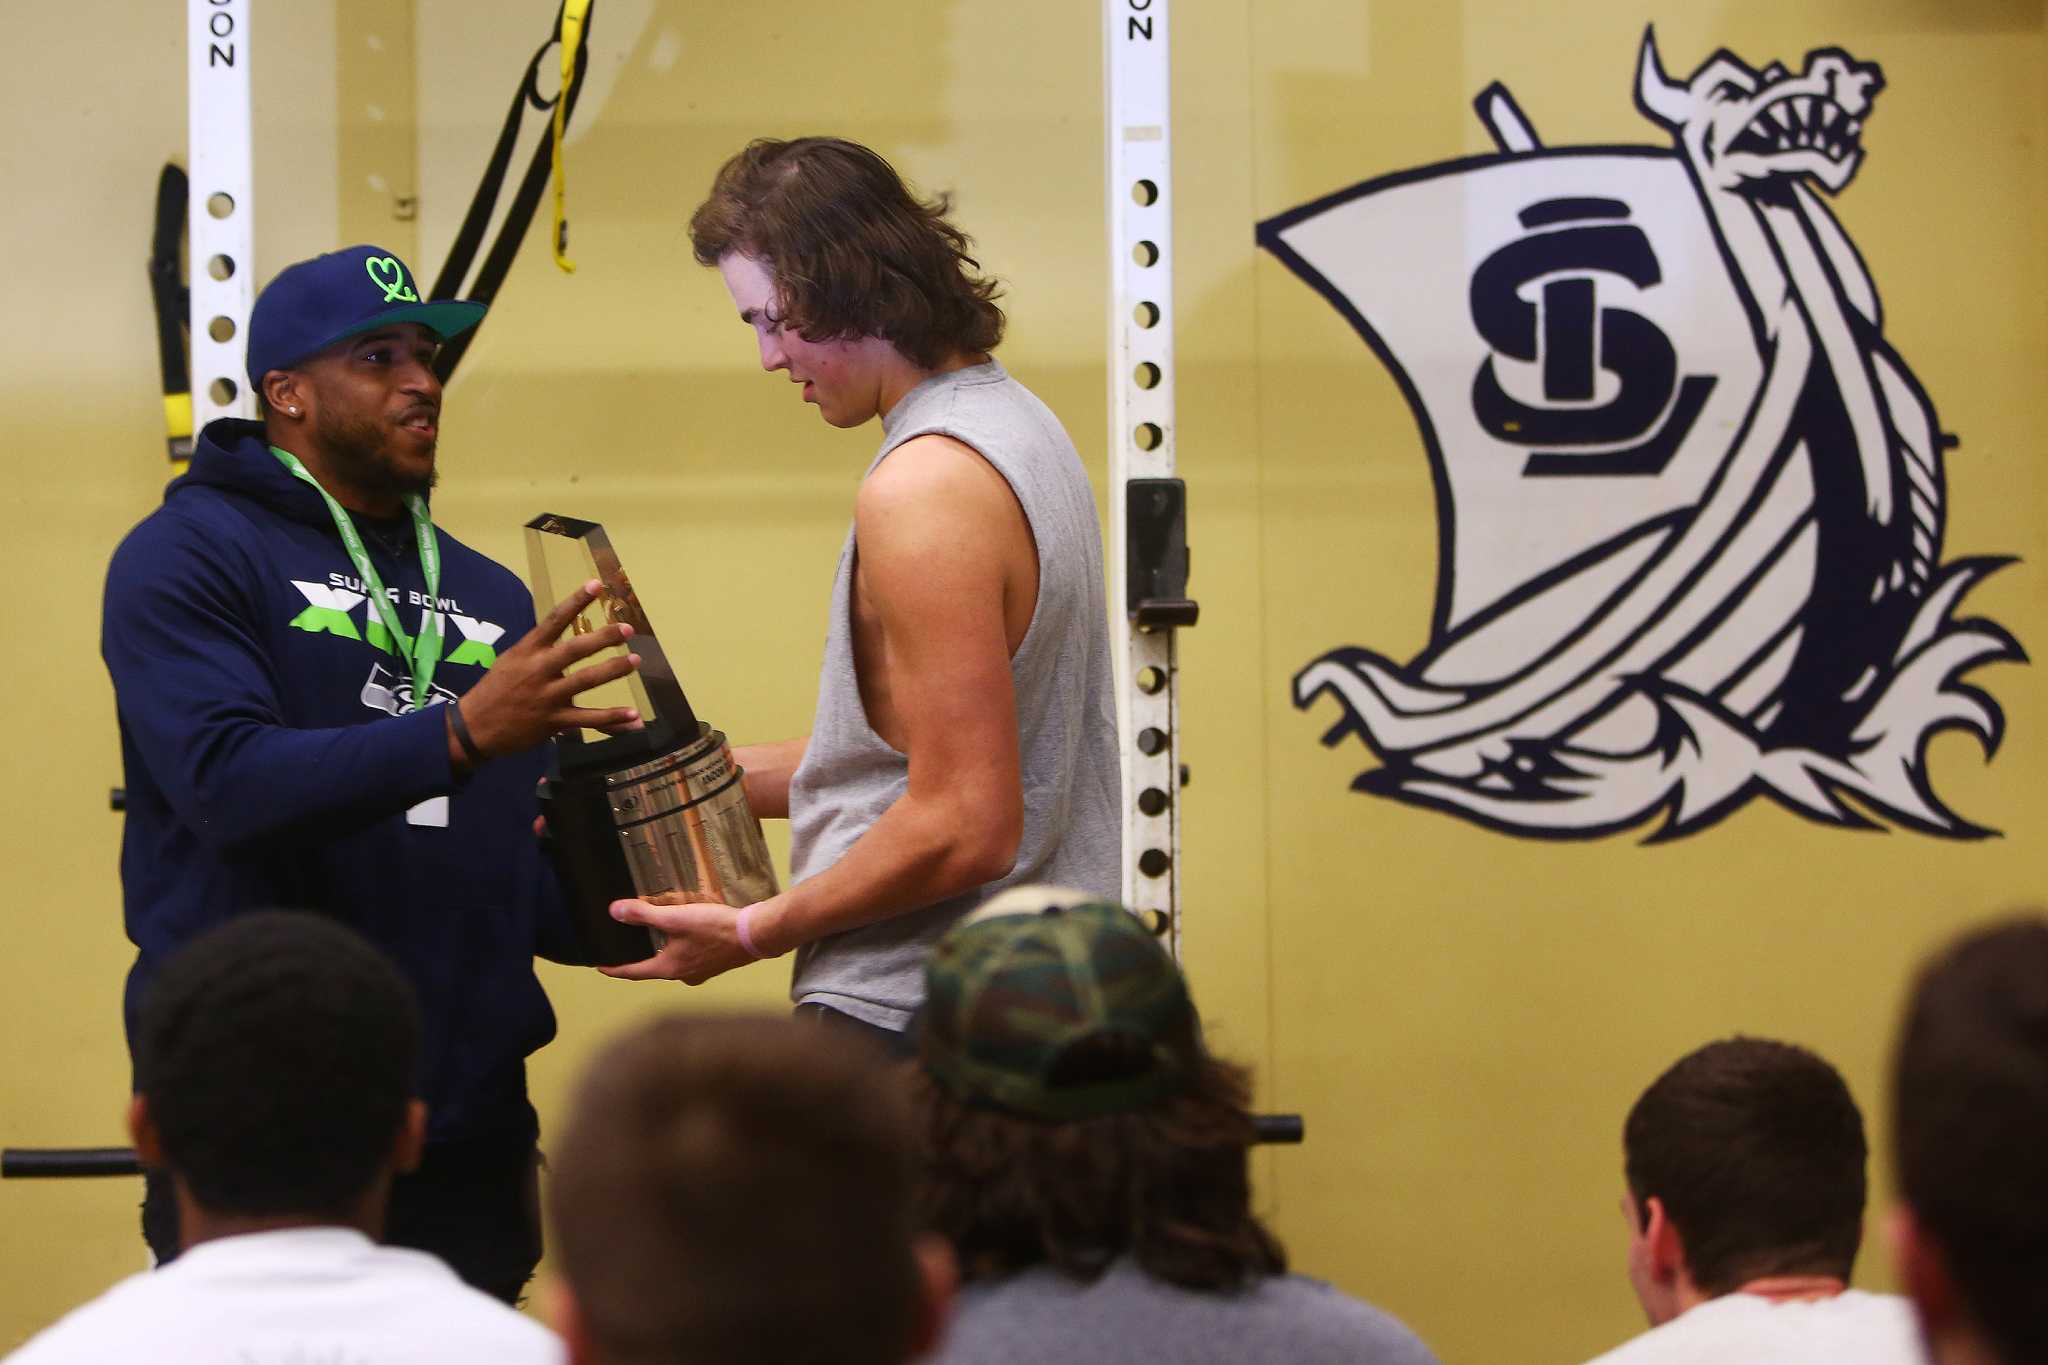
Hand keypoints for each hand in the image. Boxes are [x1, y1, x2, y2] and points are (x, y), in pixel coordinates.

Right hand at [455, 579, 640, 762]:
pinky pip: (589, 719)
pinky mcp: (554, 721)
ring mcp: (547, 696)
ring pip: (586, 680)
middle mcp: (538, 669)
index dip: (576, 601)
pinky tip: (633, 715)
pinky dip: (613, 718)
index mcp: (528, 650)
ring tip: (635, 660)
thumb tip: (563, 633)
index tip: (597, 585)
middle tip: (627, 629)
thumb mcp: (512, 660)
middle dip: (603, 638)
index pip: (554, 619)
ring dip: (613, 670)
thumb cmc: (496, 690)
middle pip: (575, 649)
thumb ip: (539, 649)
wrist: (474, 728)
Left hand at [599, 896, 758, 984]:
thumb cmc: (715, 929)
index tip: (600, 966)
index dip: (614, 968)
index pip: (633, 972)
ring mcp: (699, 972)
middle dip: (639, 959)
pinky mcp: (713, 964)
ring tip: (654, 939)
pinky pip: (688, 958)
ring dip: (661, 953)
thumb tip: (614, 912)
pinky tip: (685, 937)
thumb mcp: (675, 918)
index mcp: (668, 968)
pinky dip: (679, 949)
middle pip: (652, 968)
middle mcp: (682, 975)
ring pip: (672, 963)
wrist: (754, 935)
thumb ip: (643, 915)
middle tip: (626, 948)